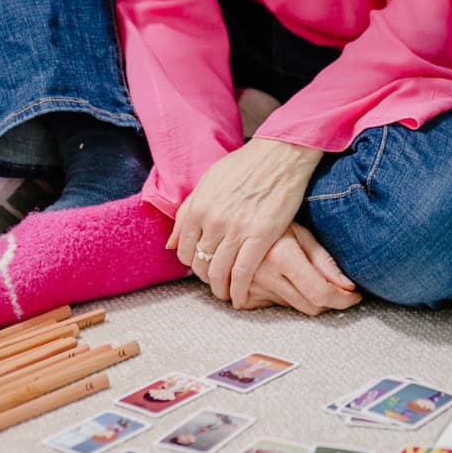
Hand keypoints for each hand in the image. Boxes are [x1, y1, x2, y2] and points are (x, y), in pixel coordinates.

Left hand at [168, 135, 325, 307]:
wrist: (280, 155)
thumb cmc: (245, 166)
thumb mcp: (208, 182)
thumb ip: (187, 213)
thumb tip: (171, 244)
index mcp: (198, 206)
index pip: (184, 250)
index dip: (192, 264)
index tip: (203, 267)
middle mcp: (213, 220)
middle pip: (201, 264)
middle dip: (207, 278)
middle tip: (216, 282)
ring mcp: (236, 229)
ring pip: (219, 272)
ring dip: (221, 289)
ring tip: (226, 294)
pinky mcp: (261, 236)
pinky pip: (243, 273)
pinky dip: (239, 290)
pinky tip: (241, 297)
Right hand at [233, 225, 361, 315]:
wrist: (235, 218)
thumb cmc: (274, 219)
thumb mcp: (302, 233)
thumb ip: (325, 263)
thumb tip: (349, 288)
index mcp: (282, 256)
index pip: (320, 292)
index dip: (342, 299)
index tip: (354, 296)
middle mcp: (264, 274)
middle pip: (309, 306)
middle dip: (329, 301)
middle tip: (337, 288)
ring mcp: (250, 287)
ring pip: (293, 307)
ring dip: (306, 297)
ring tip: (306, 274)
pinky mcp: (242, 294)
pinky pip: (274, 306)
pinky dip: (285, 297)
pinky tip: (284, 278)